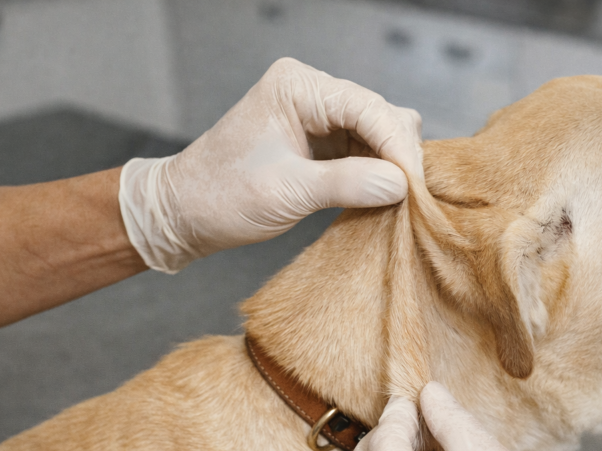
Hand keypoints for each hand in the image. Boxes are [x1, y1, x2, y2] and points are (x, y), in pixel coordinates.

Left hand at [119, 58, 421, 272]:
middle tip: (413, 201)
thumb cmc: (220, 195)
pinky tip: (383, 198)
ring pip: (381, 133)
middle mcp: (311, 92)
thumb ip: (346, 183)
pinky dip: (380, 175)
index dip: (398, 148)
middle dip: (400, 156)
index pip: (368, 108)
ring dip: (393, 167)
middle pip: (382, 115)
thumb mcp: (286, 192)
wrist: (185, 211)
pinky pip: (367, 151)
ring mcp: (319, 115)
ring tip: (400, 204)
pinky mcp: (323, 141)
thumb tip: (400, 185)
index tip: (416, 188)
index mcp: (297, 87)